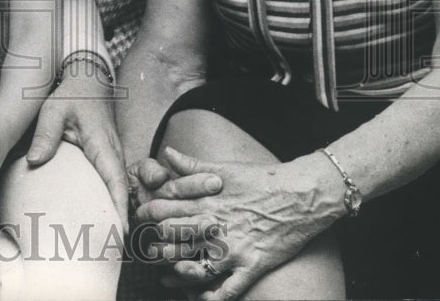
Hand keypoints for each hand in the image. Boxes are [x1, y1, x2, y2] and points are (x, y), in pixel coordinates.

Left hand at [26, 64, 129, 230]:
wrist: (88, 81)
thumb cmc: (71, 96)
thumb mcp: (53, 110)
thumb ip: (45, 134)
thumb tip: (34, 161)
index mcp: (102, 144)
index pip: (115, 179)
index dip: (118, 206)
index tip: (120, 230)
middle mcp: (113, 153)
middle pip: (121, 191)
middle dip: (119, 219)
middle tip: (111, 248)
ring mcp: (113, 156)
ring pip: (119, 189)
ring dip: (116, 212)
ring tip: (106, 243)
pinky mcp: (108, 158)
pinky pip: (113, 183)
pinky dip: (111, 201)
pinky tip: (100, 219)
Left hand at [140, 148, 336, 300]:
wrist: (300, 196)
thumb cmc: (261, 179)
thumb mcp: (223, 167)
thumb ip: (191, 164)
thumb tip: (166, 153)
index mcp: (205, 200)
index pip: (165, 209)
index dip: (147, 215)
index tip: (138, 219)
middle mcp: (215, 225)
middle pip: (174, 239)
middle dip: (155, 246)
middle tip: (144, 252)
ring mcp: (233, 248)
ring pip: (195, 267)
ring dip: (176, 274)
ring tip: (163, 278)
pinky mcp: (252, 265)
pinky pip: (228, 289)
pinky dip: (212, 298)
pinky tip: (199, 300)